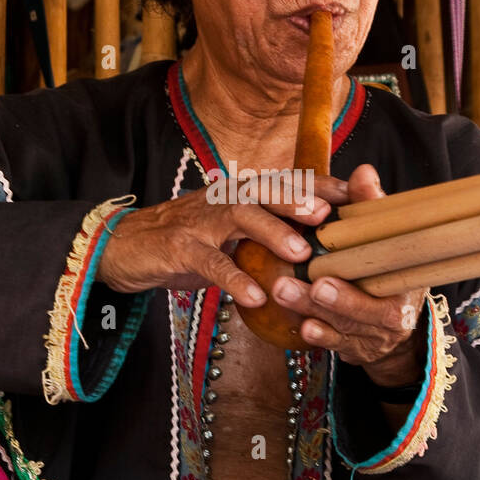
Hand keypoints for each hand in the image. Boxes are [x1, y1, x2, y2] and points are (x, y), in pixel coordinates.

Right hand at [98, 173, 348, 310]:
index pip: (284, 182)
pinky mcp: (180, 249)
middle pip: (264, 189)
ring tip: (300, 253)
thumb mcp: (228, 229)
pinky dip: (234, 279)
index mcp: (239, 192)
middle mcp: (222, 198)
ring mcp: (200, 221)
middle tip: (327, 215)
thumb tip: (316, 239)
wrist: (125, 246)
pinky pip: (211, 262)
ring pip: (239, 216)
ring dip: (272, 232)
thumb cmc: (187, 239)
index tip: (353, 192)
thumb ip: (265, 228)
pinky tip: (256, 297)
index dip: (319, 184)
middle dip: (297, 199)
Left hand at [270, 164, 428, 387]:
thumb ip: (371, 206)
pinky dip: (321, 336)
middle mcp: (397, 313)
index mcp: (407, 279)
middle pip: (368, 308)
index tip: (344, 249)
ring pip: (346, 326)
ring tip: (284, 292)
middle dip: (339, 298)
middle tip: (309, 283)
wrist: (395, 323)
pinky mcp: (357, 348)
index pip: (394, 267)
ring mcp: (377, 335)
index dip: (372, 253)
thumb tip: (362, 171)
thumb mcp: (384, 237)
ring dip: (314, 311)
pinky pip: (337, 344)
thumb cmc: (383, 267)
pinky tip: (301, 328)